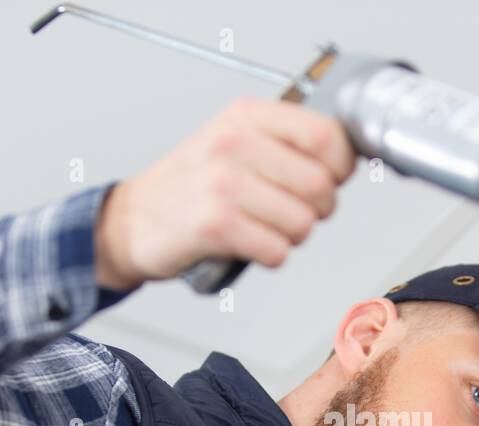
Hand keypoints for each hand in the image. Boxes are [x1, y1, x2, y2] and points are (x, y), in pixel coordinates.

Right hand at [94, 97, 357, 290]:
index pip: (326, 134)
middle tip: (293, 211)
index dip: (341, 166)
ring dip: (292, 236)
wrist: (131, 220)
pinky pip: (277, 251)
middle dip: (318, 210)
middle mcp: (234, 143)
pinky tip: (248, 243)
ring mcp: (222, 184)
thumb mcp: (235, 143)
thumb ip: (287, 144)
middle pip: (320, 185)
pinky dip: (270, 256)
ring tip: (264, 227)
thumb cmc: (191, 186)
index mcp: (246, 116)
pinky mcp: (214, 225)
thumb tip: (347, 161)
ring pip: (303, 223)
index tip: (330, 179)